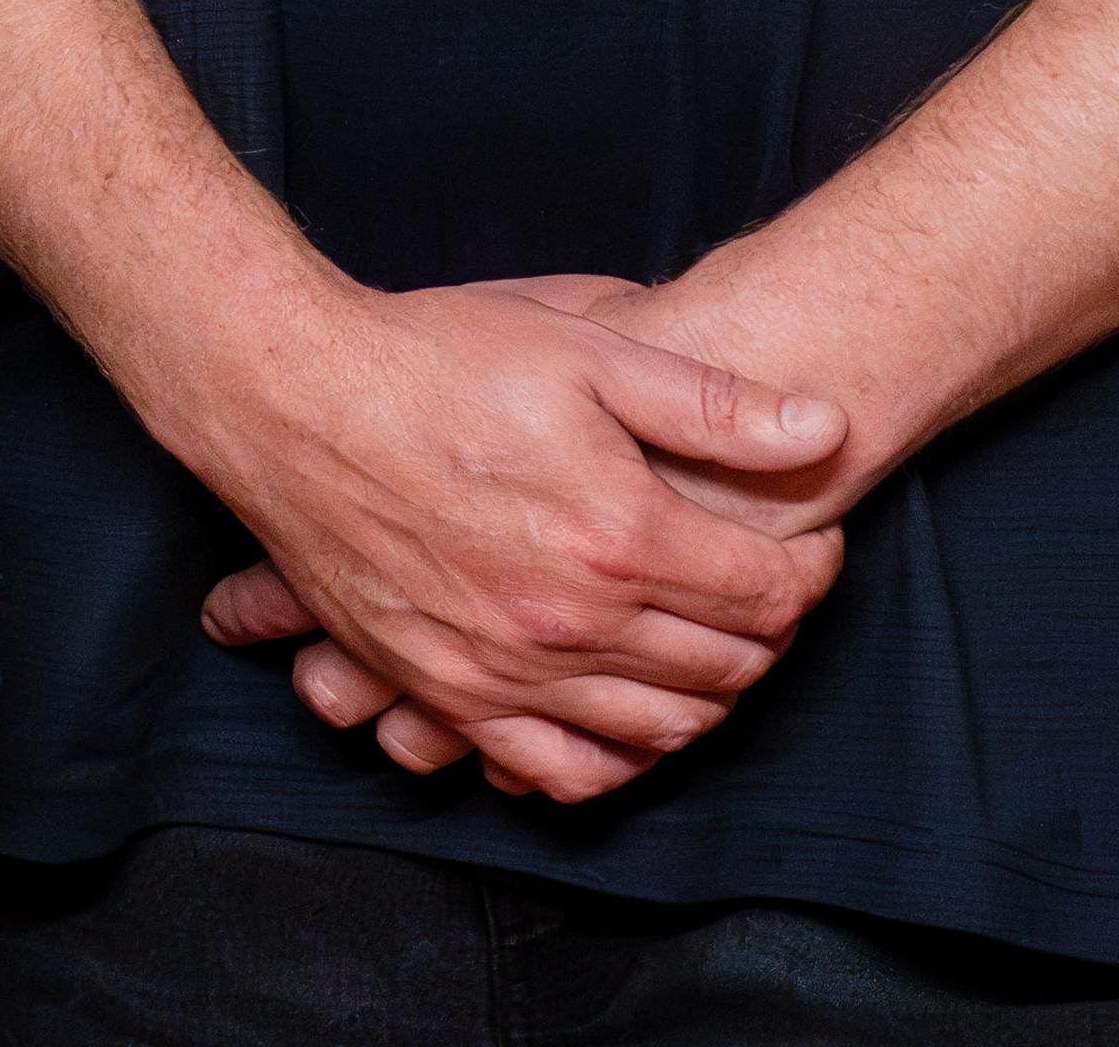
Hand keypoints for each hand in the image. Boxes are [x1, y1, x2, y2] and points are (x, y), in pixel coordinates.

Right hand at [145, 271, 842, 801]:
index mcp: (619, 534)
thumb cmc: (434, 360)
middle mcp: (570, 621)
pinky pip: (559, 768)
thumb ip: (713, 403)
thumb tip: (828, 426)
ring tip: (708, 644)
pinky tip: (628, 720)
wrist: (290, 395)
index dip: (810, 568)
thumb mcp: (584, 350)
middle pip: (725, 665)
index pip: (768, 592)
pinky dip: (615, 759)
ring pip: (657, 727)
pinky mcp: (447, 691)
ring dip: (708, 696)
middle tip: (764, 589)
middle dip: (770, 632)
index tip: (807, 540)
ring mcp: (505, 668)